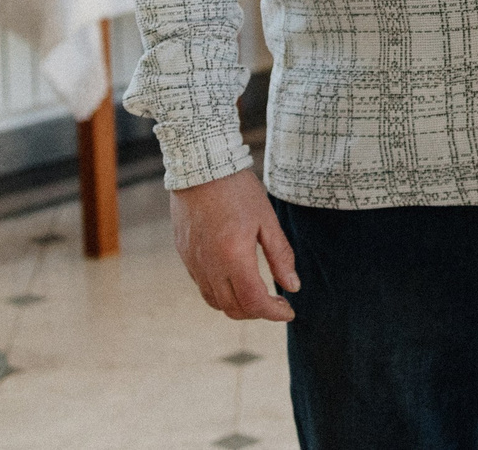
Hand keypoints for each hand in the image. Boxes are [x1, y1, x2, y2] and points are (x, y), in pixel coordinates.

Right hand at [170, 168, 298, 321]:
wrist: (200, 166)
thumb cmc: (237, 189)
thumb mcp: (267, 220)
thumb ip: (280, 256)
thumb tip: (293, 286)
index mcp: (233, 256)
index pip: (254, 301)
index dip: (273, 312)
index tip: (289, 310)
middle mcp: (209, 265)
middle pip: (233, 309)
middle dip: (257, 312)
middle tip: (276, 302)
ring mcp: (193, 262)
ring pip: (215, 302)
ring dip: (238, 305)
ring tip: (257, 293)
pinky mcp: (184, 255)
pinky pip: (203, 286)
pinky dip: (221, 292)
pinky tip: (235, 278)